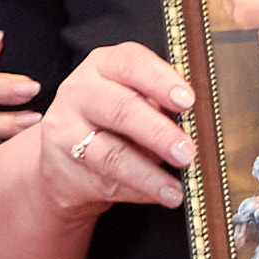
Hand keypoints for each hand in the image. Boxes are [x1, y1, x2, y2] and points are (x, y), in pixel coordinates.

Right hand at [32, 41, 194, 220]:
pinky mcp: (61, 166)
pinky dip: (138, 191)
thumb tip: (196, 126)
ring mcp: (65, 129)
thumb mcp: (135, 102)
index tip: (187, 101)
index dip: (161, 81)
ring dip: (149, 174)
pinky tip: (160, 195)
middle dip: (159, 133)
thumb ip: (160, 106)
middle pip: (122, 109)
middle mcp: (79, 91)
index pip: (132, 63)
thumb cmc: (113, 123)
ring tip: (175, 189)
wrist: (65, 158)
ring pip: (111, 154)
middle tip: (187, 152)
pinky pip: (106, 181)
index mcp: (104, 65)